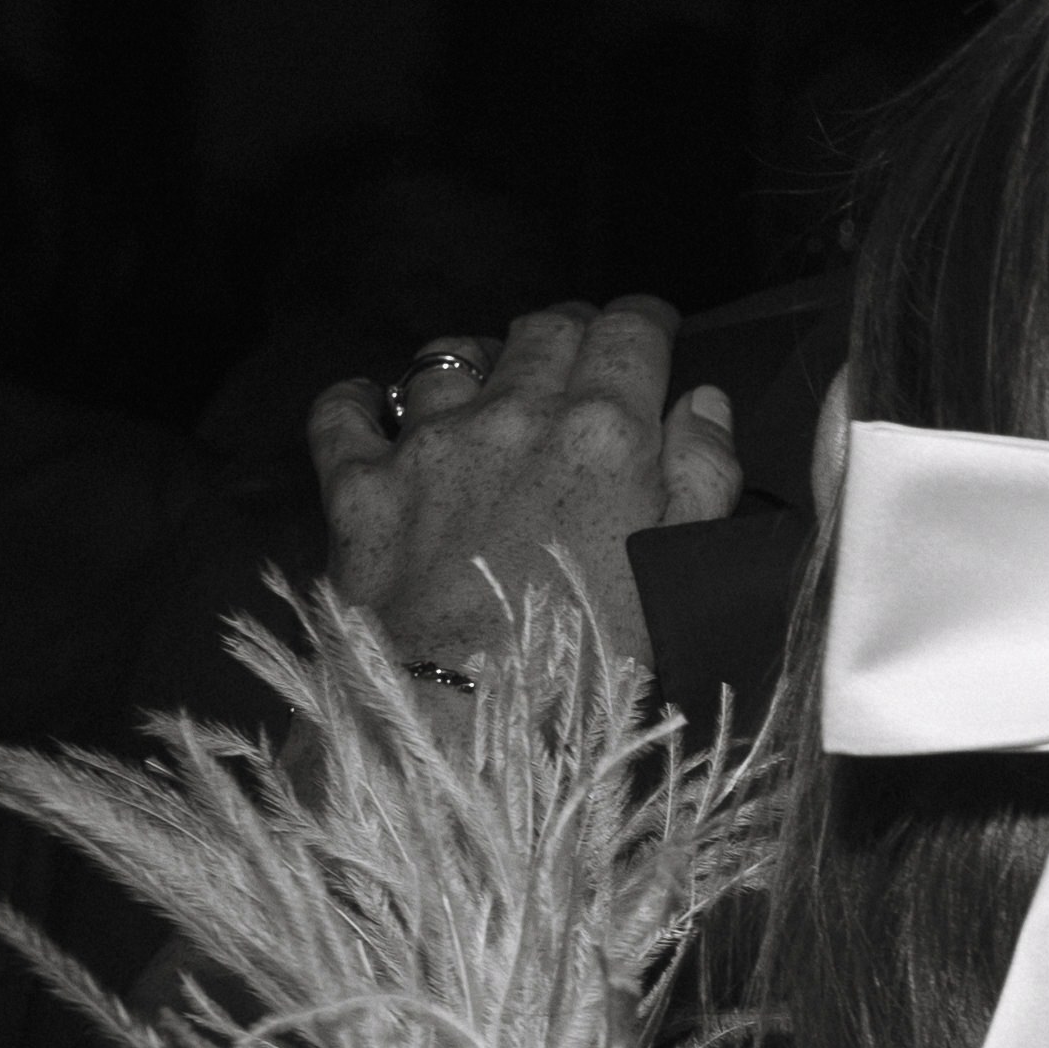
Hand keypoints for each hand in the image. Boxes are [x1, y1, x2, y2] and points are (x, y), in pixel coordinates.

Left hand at [305, 298, 742, 683]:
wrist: (468, 726)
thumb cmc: (592, 667)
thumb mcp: (679, 575)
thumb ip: (703, 478)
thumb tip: (703, 400)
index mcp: (604, 433)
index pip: (630, 332)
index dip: (647, 321)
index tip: (657, 331)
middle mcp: (514, 414)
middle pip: (544, 329)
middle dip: (572, 331)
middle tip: (584, 357)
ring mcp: (429, 444)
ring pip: (450, 356)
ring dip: (479, 359)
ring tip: (490, 380)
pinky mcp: (361, 486)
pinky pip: (345, 412)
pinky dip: (360, 399)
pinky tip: (373, 404)